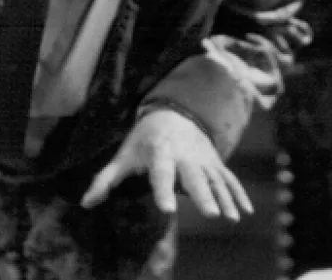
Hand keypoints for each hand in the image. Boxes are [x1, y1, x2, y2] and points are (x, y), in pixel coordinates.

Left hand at [80, 109, 253, 219]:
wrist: (172, 112)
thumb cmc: (143, 140)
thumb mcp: (123, 156)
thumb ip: (105, 180)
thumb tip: (86, 203)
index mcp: (160, 153)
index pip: (162, 174)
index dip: (164, 191)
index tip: (168, 209)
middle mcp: (184, 154)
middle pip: (195, 177)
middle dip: (204, 195)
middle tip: (211, 214)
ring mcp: (202, 158)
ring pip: (215, 179)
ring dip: (225, 198)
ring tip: (232, 218)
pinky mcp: (214, 161)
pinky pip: (228, 178)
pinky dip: (238, 193)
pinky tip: (245, 211)